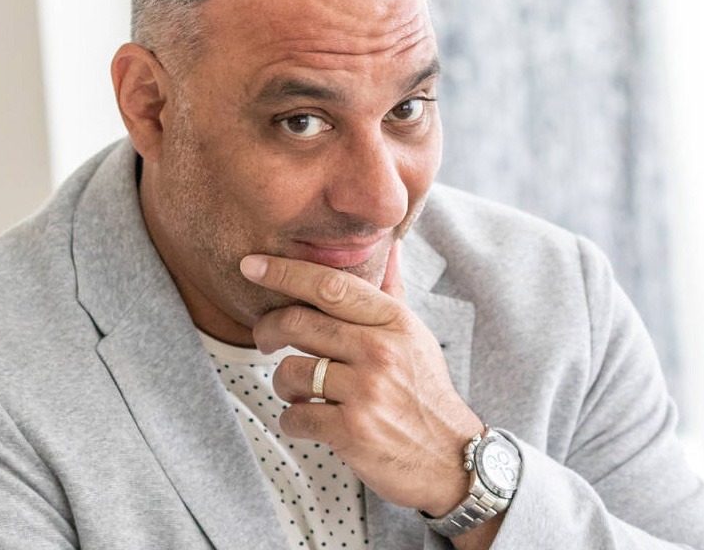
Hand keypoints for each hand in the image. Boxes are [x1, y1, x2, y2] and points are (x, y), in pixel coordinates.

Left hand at [242, 242, 482, 515]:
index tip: (252, 265)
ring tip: (299, 390)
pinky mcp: (352, 431)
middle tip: (264, 338)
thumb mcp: (416, 336)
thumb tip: (389, 245)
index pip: (330, 285)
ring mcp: (366, 391)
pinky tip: (308, 419)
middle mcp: (380, 351)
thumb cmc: (425, 392)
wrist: (451, 457)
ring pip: (290, 371)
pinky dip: (292, 419)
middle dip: (267, 329)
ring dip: (283, 383)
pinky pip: (294, 416)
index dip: (284, 272)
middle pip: (298, 323)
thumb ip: (392, 292)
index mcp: (394, 322)